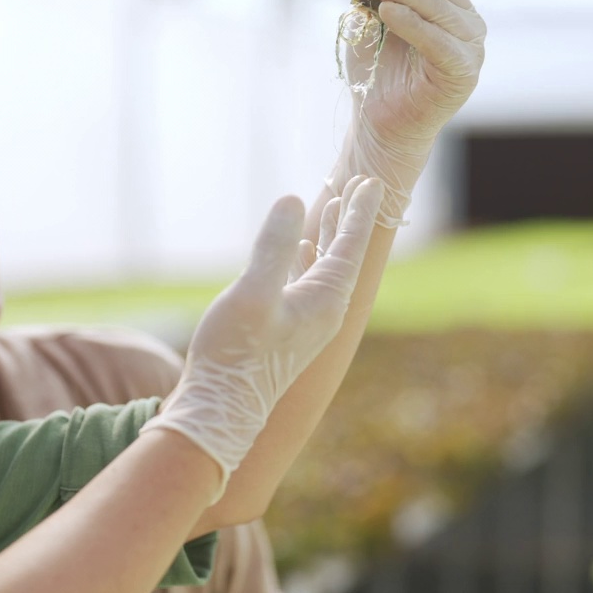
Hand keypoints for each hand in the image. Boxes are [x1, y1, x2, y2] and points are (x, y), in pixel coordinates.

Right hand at [142, 176, 383, 496]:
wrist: (220, 411)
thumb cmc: (234, 354)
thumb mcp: (253, 293)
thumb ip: (275, 246)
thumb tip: (294, 199)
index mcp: (325, 300)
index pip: (350, 245)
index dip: (359, 211)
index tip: (372, 181)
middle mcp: (324, 311)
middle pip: (343, 253)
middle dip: (350, 217)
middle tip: (359, 183)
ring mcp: (307, 323)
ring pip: (326, 267)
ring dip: (330, 235)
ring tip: (336, 208)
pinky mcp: (288, 331)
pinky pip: (308, 281)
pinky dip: (309, 258)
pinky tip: (302, 251)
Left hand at [333, 0, 485, 225]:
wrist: (380, 126)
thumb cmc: (376, 73)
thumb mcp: (374, 19)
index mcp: (450, 6)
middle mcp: (467, 23)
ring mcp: (470, 49)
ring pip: (438, 10)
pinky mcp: (462, 75)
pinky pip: (438, 43)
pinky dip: (413, 25)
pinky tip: (388, 12)